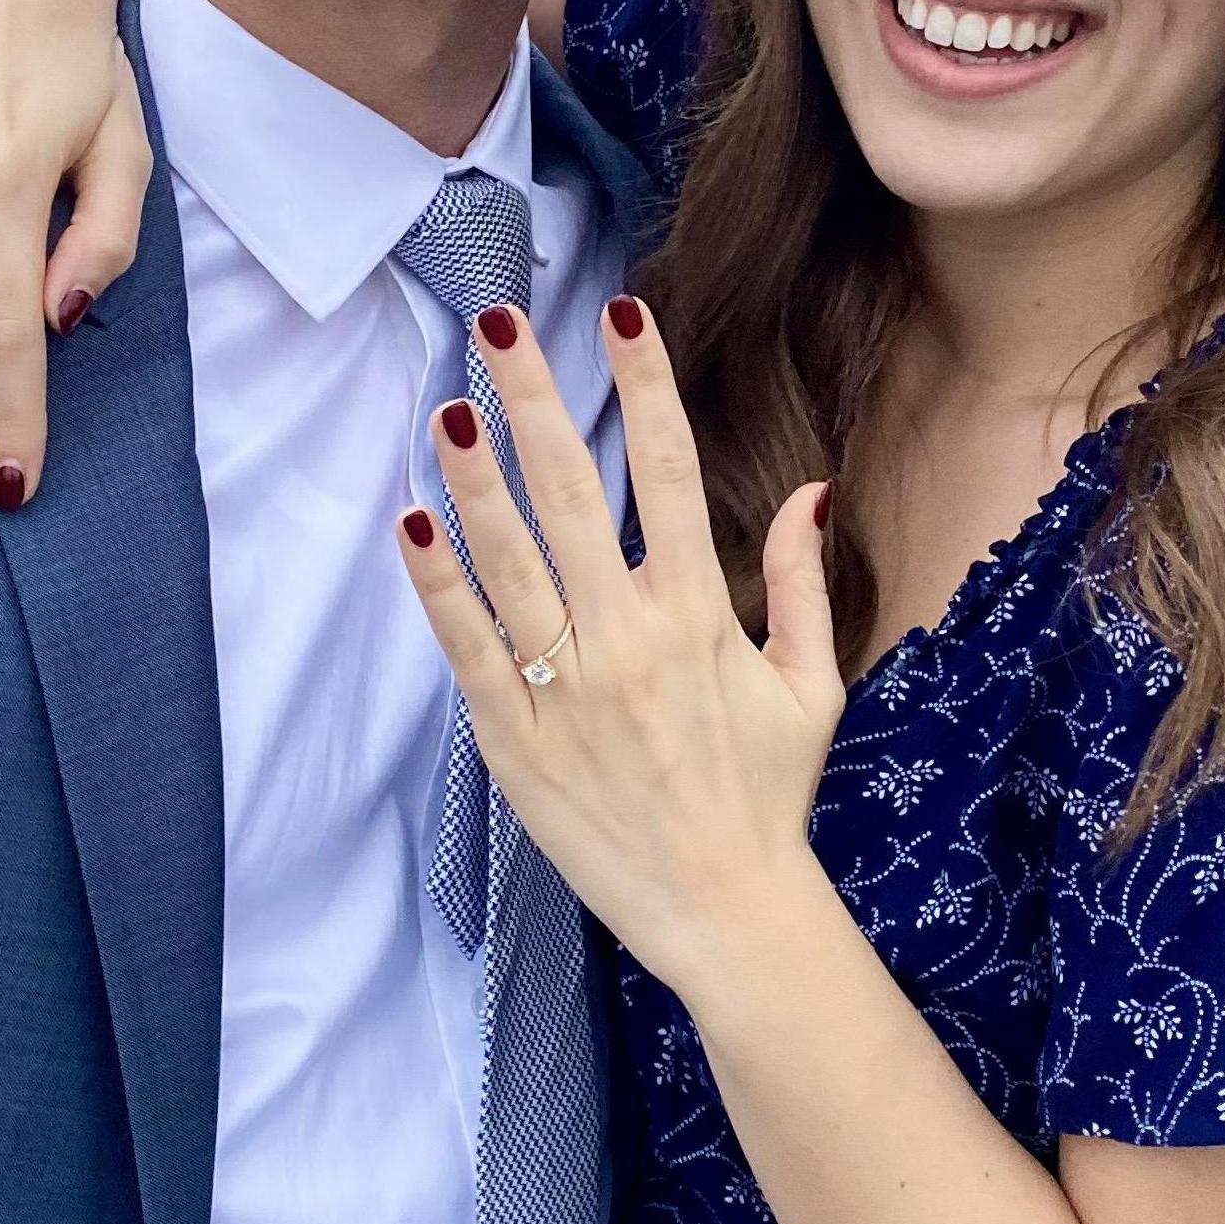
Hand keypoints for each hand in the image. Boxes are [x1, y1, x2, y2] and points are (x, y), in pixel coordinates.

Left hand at [395, 296, 844, 1004]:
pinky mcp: (514, 743)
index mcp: (702, 613)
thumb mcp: (811, 684)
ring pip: (510, 561)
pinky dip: (438, 585)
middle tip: (498, 323)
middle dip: (535, 401)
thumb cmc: (768, 796)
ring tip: (446, 406)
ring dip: (476, 478)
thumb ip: (806, 582)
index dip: (644, 383)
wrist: (728, 915)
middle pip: (575, 494)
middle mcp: (629, 637)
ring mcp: (565, 689)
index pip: (672, 470)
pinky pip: (468, 648)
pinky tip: (413, 521)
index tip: (619, 309)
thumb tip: (811, 489)